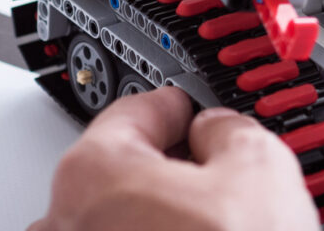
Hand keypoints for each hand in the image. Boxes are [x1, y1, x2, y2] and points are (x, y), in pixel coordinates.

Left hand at [30, 88, 318, 230]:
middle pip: (116, 175)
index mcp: (93, 174)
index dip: (177, 106)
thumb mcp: (261, 163)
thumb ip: (227, 128)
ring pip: (114, 228)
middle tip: (212, 174)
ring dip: (152, 223)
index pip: (135, 112)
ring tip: (214, 229)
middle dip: (164, 172)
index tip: (191, 110)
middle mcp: (63, 227)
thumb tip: (218, 133)